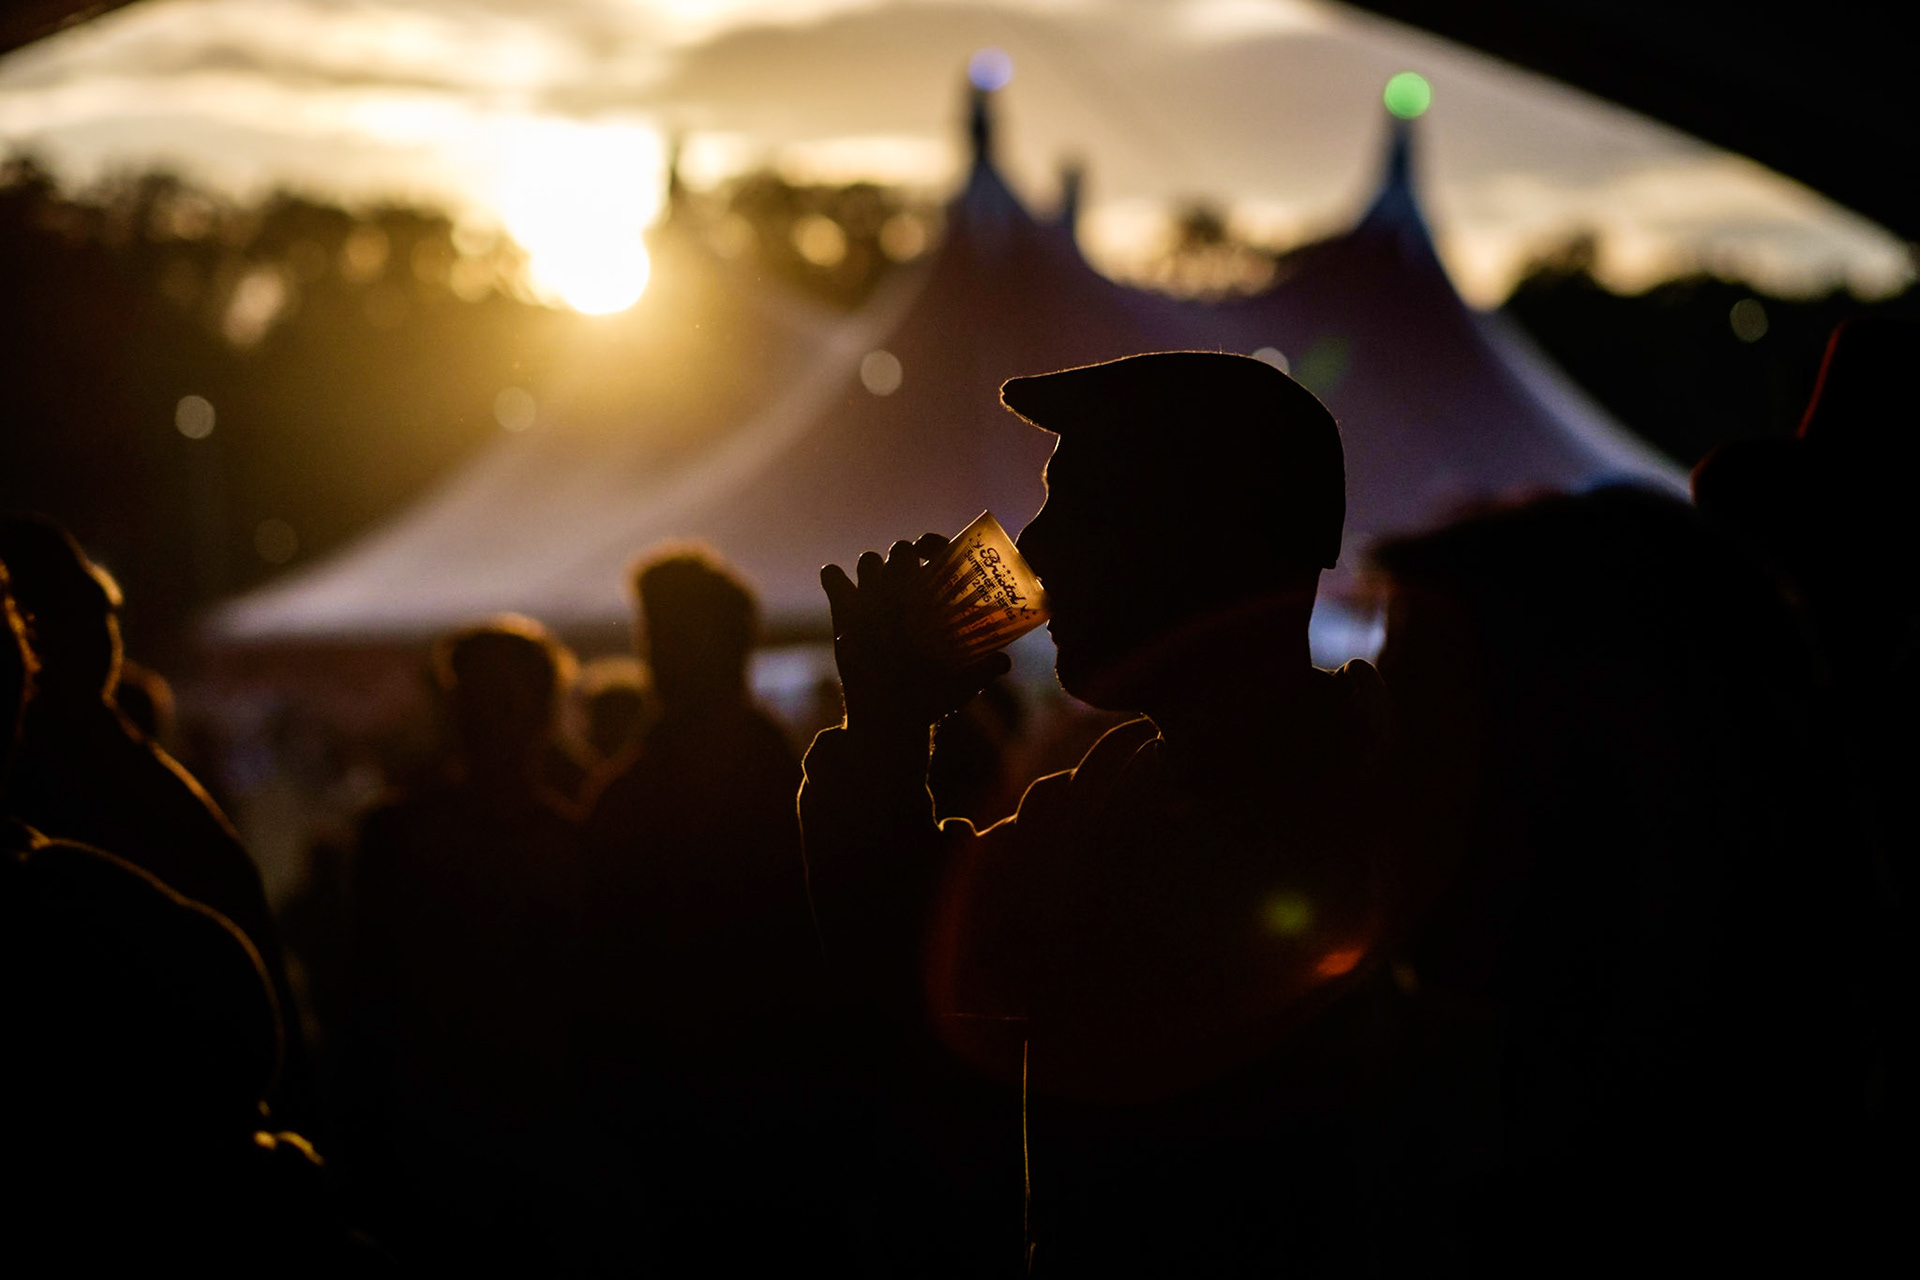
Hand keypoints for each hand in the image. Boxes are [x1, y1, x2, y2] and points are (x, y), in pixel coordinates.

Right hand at [821, 534, 1012, 737]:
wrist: (891, 716)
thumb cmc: (931, 697)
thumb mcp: (959, 687)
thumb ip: (980, 671)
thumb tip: (1003, 661)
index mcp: (935, 599)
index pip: (937, 550)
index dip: (934, 544)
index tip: (931, 555)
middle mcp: (904, 591)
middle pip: (900, 551)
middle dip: (902, 558)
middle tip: (906, 584)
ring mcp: (873, 599)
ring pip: (869, 560)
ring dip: (870, 570)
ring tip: (875, 601)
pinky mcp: (844, 611)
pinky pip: (833, 577)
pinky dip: (834, 578)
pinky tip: (845, 600)